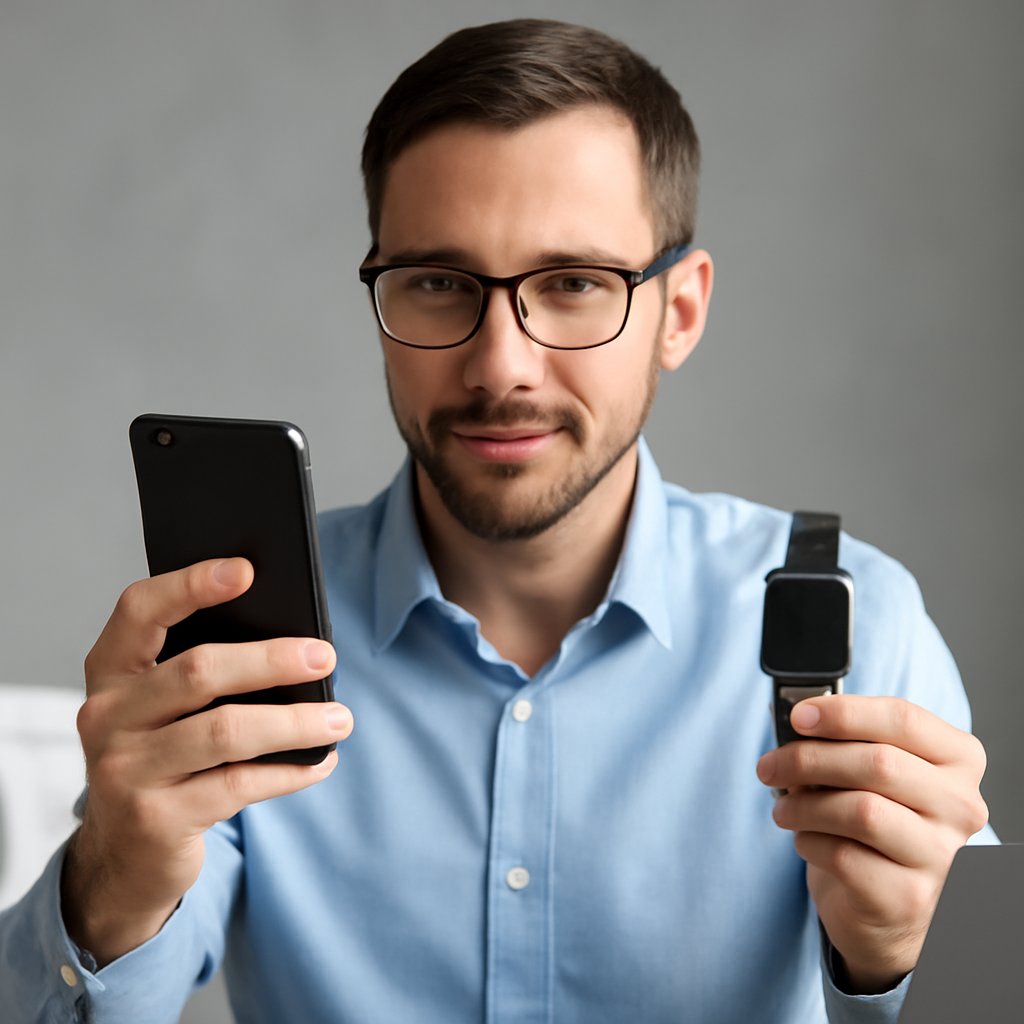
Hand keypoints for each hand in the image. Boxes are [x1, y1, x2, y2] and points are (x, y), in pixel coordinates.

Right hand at [64, 557, 352, 966]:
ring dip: (295, 722)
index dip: (190, 585)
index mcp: (111, 671)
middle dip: (272, 660)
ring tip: (340, 719)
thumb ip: (202, 672)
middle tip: (325, 656)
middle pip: (199, 671)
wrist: (124, 856)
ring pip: (226, 731)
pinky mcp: (154, 819)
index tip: (247, 570)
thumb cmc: (164, 757)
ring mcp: (124, 770)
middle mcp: (107, 716)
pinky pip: (238, 785)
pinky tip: (320, 761)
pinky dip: (290, 771)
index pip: (140, 610)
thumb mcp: (165, 709)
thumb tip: (293, 642)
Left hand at [756, 694, 987, 993]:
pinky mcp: (910, 897)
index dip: (845, 713)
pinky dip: (810, 842)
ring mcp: (941, 855)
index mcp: (958, 760)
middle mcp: (962, 806)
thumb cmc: (876, 818)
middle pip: (879, 763)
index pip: (904, 719)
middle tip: (769, 766)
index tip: (799, 716)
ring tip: (783, 809)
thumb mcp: (869, 772)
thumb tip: (797, 725)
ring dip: (805, 805)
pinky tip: (805, 840)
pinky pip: (845, 856)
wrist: (887, 903)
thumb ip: (846, 743)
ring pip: (862, 811)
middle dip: (809, 759)